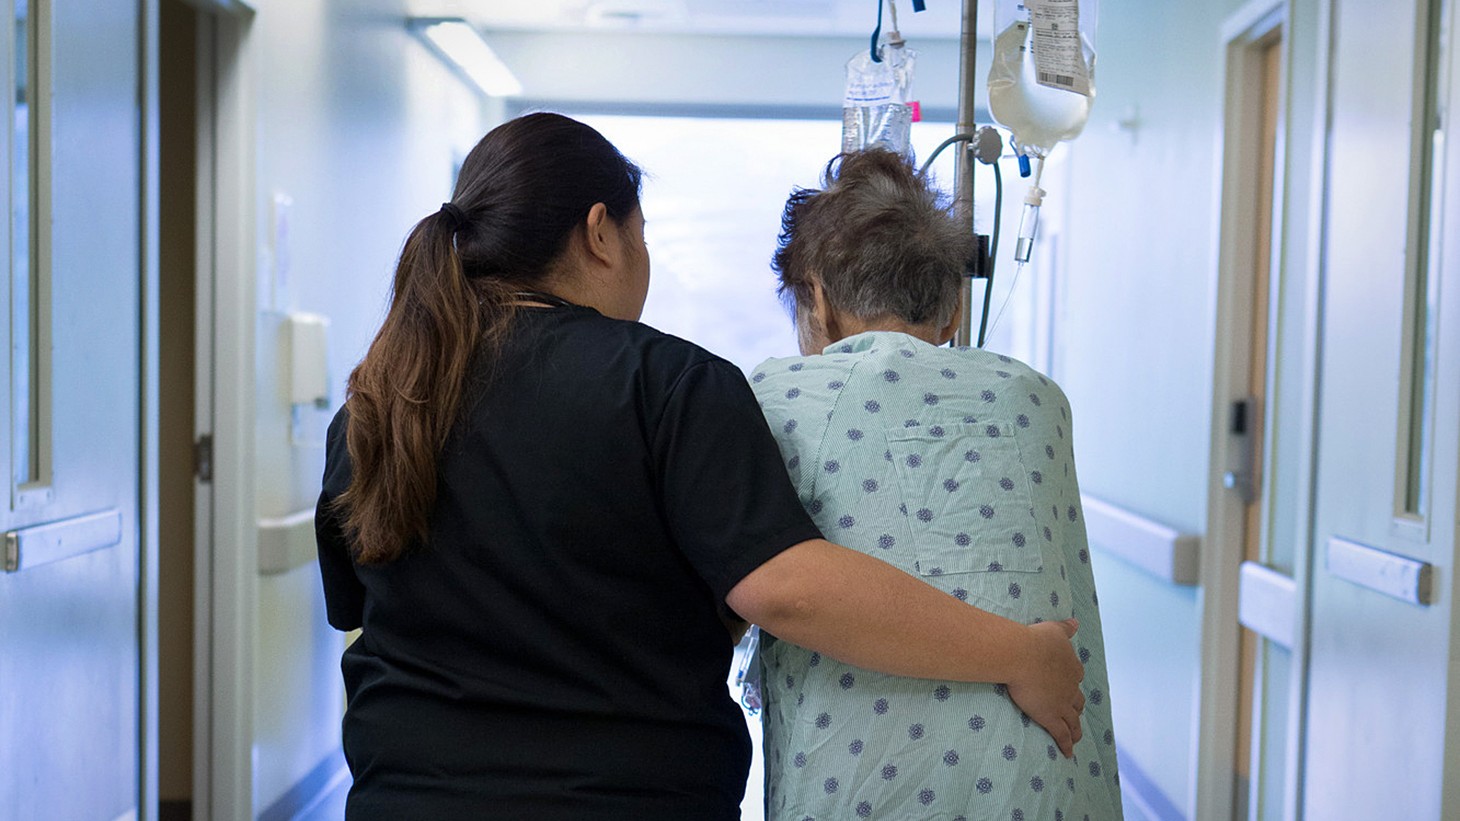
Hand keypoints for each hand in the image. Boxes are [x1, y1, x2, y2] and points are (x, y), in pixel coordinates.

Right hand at [1005, 618, 1084, 757]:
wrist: (1022, 656)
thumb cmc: (1035, 641)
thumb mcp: (1053, 630)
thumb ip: (1066, 628)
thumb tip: (1076, 622)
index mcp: (1072, 667)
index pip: (1076, 675)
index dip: (1073, 681)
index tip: (1069, 683)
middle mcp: (1071, 687)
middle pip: (1077, 700)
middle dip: (1076, 707)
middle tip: (1074, 713)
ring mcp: (1062, 704)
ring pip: (1073, 721)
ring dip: (1076, 730)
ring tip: (1076, 737)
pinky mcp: (1051, 717)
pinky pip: (1062, 734)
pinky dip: (1066, 744)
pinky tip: (1069, 754)